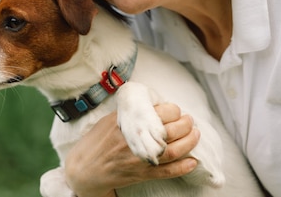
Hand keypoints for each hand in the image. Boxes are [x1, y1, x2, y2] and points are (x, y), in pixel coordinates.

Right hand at [64, 103, 199, 196]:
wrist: (85, 169)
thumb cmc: (97, 141)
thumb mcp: (110, 120)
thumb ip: (130, 114)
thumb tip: (152, 105)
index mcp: (126, 123)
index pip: (159, 113)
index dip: (173, 110)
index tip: (176, 110)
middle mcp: (134, 140)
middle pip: (170, 130)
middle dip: (186, 124)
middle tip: (190, 121)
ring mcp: (139, 159)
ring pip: (173, 151)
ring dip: (189, 142)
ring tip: (195, 135)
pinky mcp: (141, 174)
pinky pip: (167, 172)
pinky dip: (182, 167)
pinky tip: (192, 162)